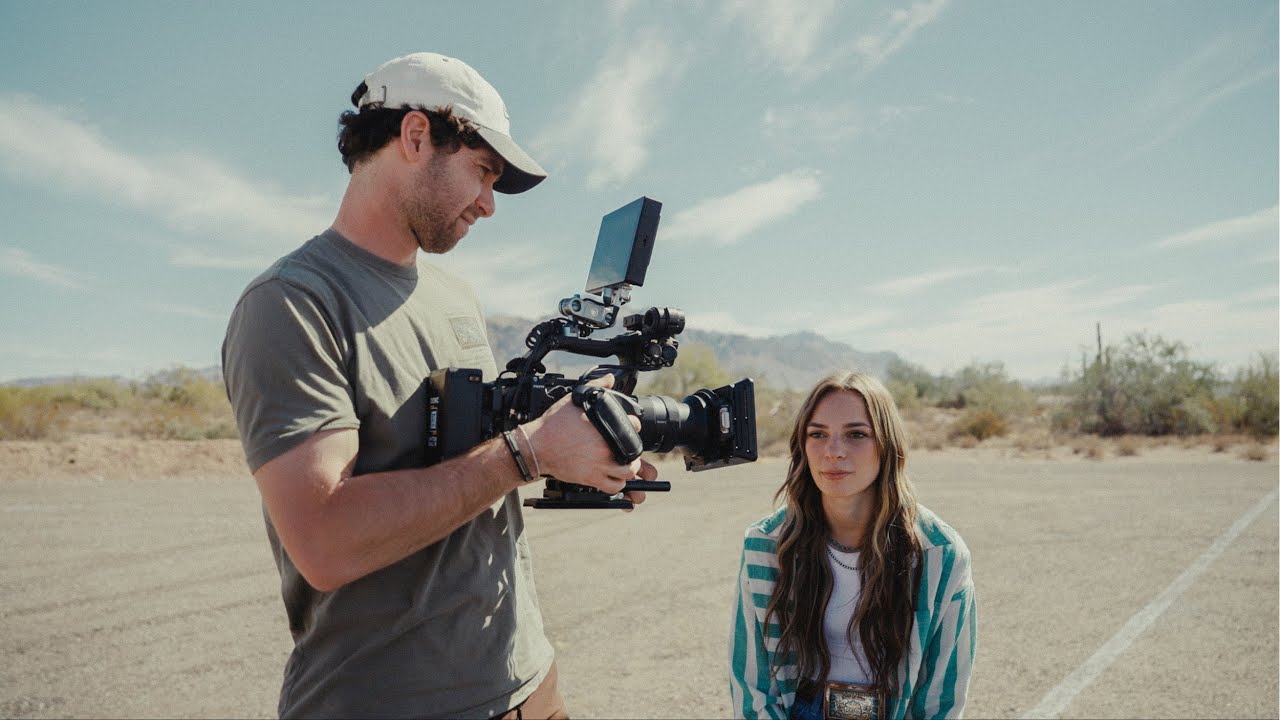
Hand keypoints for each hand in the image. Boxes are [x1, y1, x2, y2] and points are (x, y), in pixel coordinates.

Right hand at [523, 373, 645, 495]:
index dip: (634, 426)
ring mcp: (598, 465)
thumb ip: (596, 386)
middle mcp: (604, 447)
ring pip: (628, 472)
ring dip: (629, 469)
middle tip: (628, 449)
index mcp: (603, 427)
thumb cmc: (552, 425)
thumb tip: (610, 378)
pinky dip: (616, 484)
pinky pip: (613, 487)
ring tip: (623, 464)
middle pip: (635, 452)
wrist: (536, 447)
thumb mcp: (574, 399)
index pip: (634, 426)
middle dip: (634, 450)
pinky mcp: (590, 478)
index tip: (629, 428)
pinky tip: (612, 477)